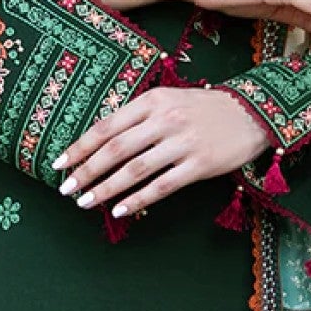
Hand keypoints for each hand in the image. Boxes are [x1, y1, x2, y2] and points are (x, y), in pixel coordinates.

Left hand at [54, 86, 274, 217]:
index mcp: (152, 100)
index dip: (80, 147)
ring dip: (106, 189)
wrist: (251, 113)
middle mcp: (165, 119)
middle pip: (116, 149)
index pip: (107, 126)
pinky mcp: (200, 165)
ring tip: (86, 202)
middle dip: (86, 171)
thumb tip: (100, 144)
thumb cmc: (203, 109)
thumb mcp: (168, 100)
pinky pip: (162, 186)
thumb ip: (138, 118)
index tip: (59, 164)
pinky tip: (121, 210)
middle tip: (66, 189)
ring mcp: (183, 143)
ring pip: (135, 170)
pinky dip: (138, 200)